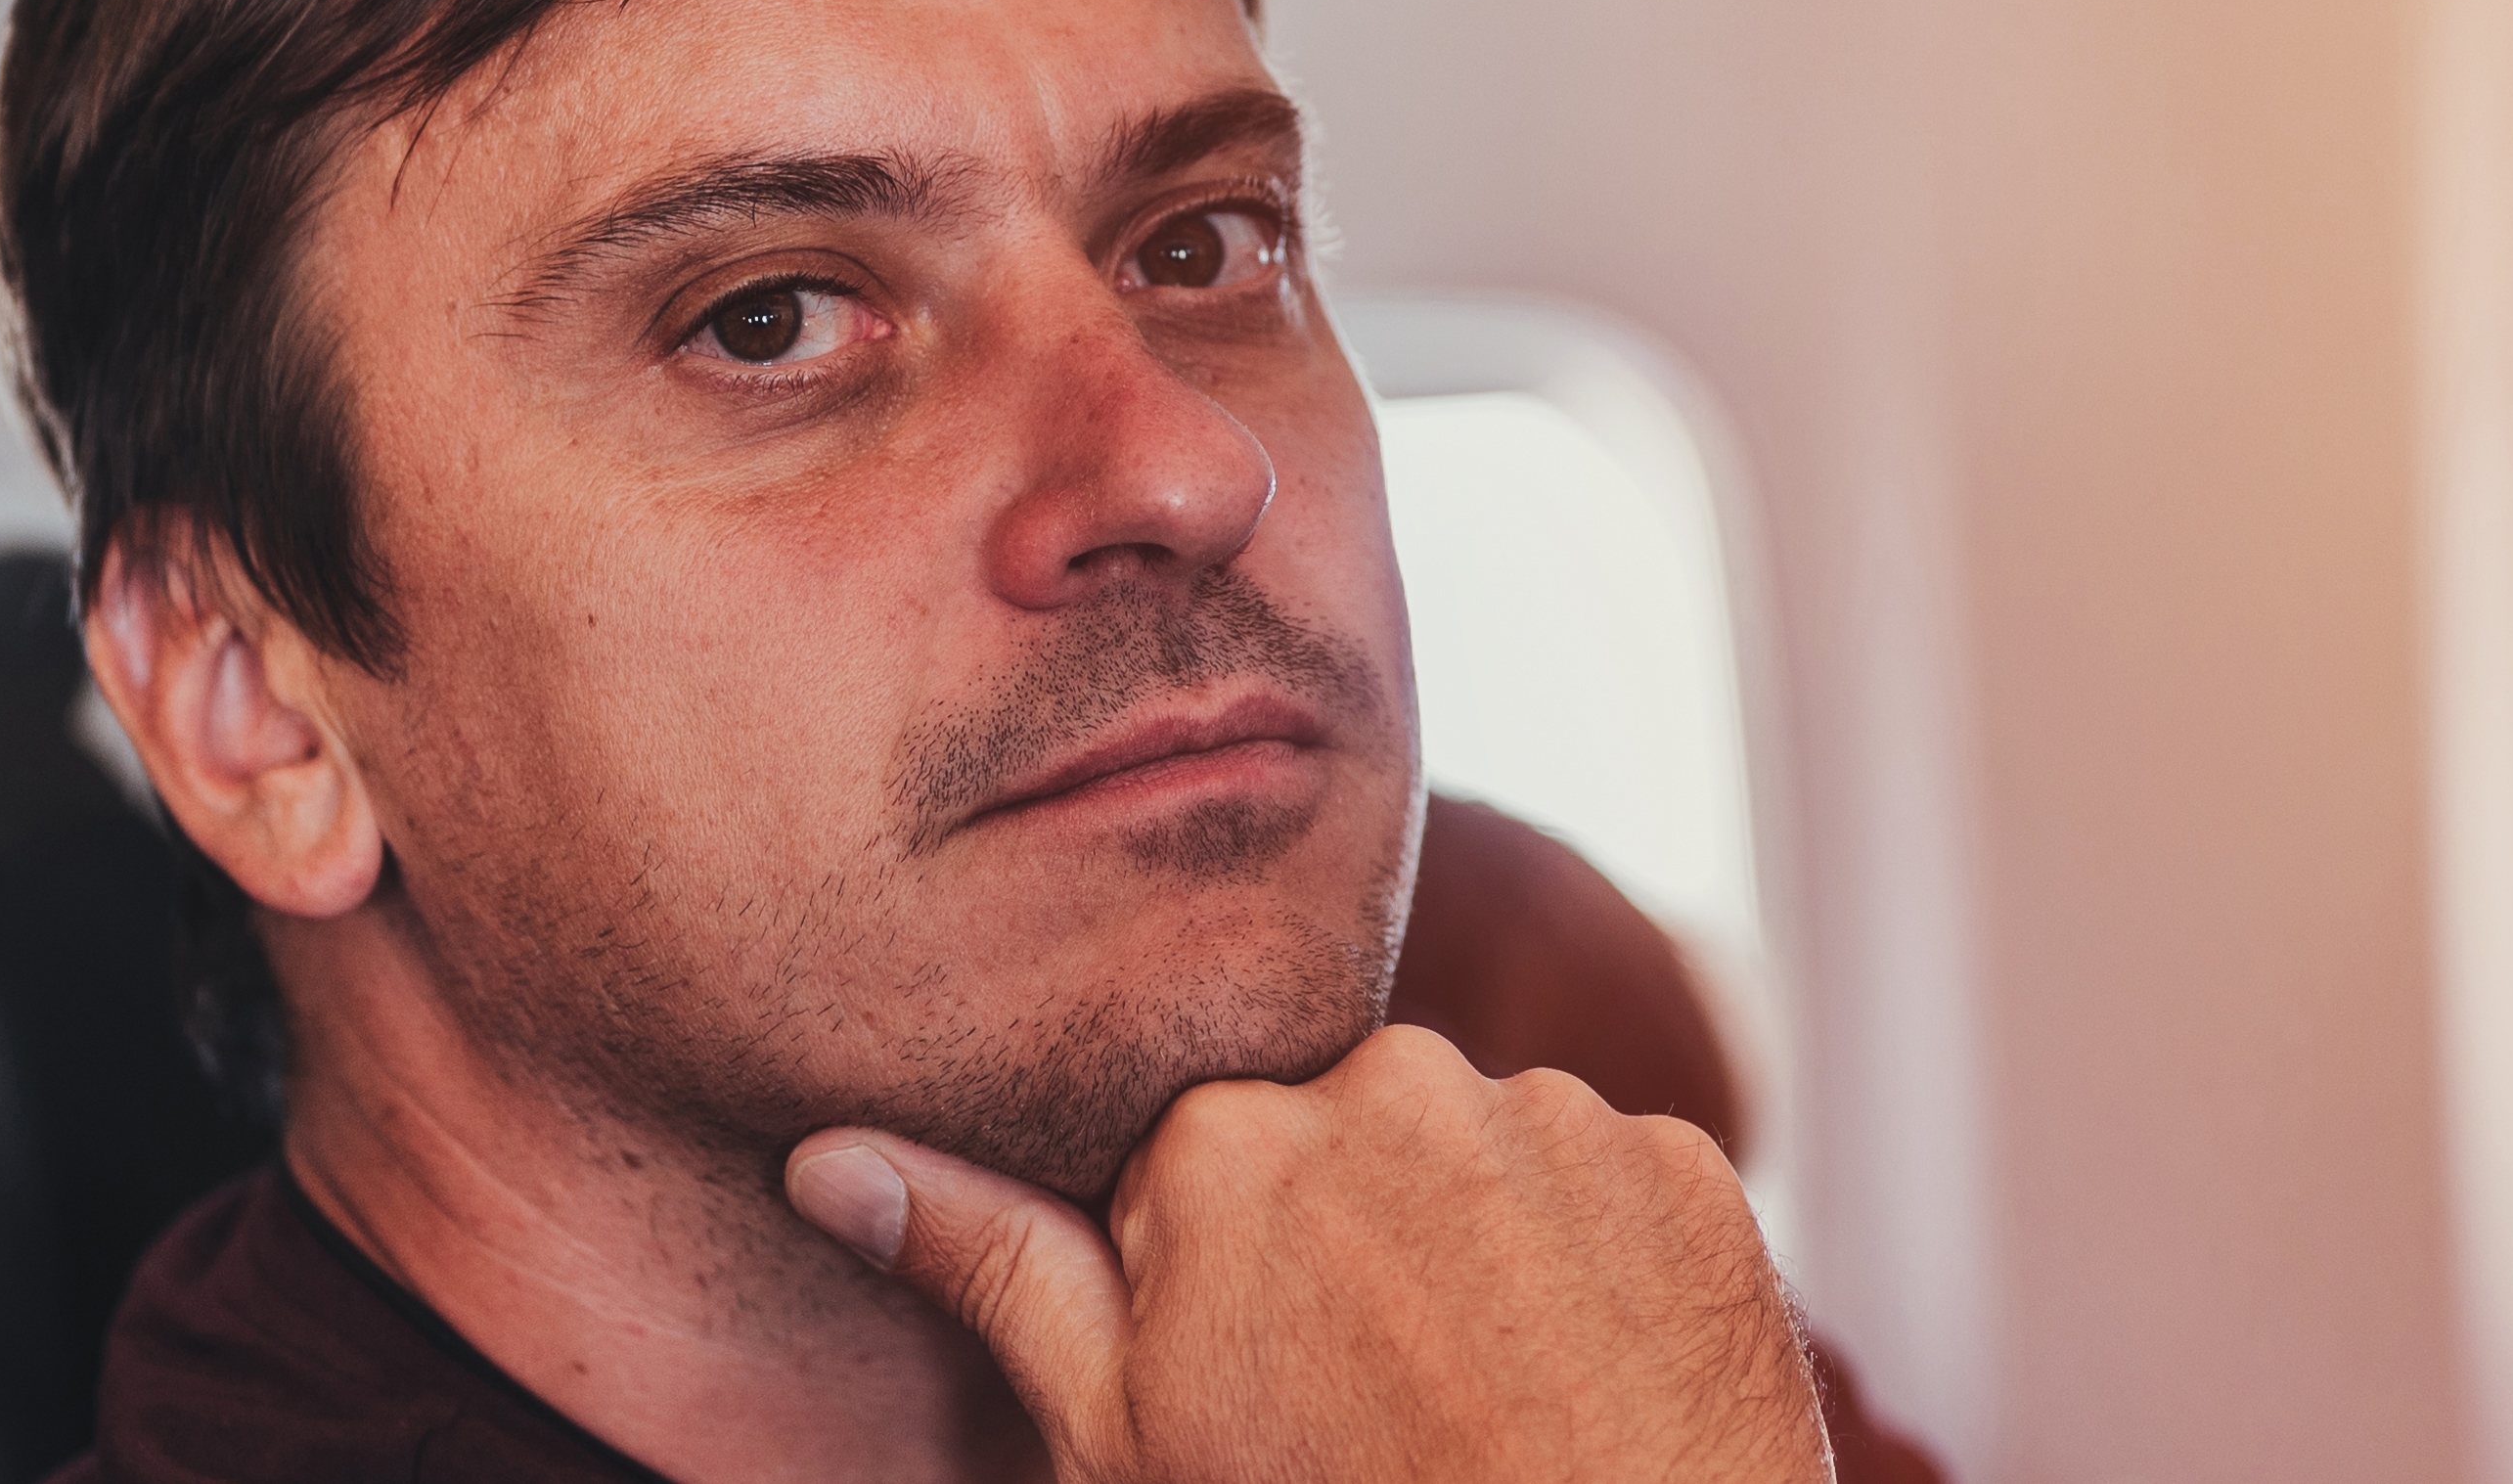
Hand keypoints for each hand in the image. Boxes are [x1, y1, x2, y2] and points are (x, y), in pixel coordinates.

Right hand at [783, 1024, 1829, 1481]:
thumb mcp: (1125, 1437)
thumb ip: (994, 1269)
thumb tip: (826, 1159)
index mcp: (1220, 1136)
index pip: (1191, 1162)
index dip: (1213, 1277)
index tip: (1258, 1375)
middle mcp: (1389, 1076)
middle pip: (1338, 1141)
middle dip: (1346, 1245)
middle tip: (1374, 1404)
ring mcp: (1553, 1116)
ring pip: (1477, 1159)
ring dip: (1474, 1252)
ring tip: (1484, 1403)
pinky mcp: (1686, 1166)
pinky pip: (1608, 1189)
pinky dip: (1595, 1273)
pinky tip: (1580, 1385)